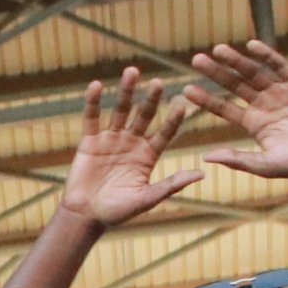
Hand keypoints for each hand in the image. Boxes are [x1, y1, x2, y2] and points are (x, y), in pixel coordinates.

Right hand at [51, 67, 203, 228]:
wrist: (86, 216)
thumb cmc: (118, 212)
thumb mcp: (147, 199)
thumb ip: (171, 185)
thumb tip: (202, 174)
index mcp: (149, 156)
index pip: (165, 132)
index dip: (172, 120)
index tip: (182, 104)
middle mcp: (132, 143)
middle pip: (144, 115)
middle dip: (151, 99)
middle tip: (158, 82)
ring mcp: (111, 139)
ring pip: (120, 110)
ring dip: (126, 91)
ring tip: (132, 71)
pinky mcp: (90, 141)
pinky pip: (92, 118)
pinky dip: (93, 102)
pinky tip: (96, 85)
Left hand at [186, 39, 287, 181]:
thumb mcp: (265, 165)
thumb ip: (237, 160)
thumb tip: (205, 158)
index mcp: (254, 123)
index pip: (224, 108)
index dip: (206, 99)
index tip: (186, 90)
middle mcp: (265, 105)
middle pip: (235, 85)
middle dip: (216, 73)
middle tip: (196, 60)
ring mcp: (282, 92)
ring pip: (254, 73)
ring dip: (236, 61)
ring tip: (217, 50)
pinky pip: (280, 66)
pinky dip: (266, 55)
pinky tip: (251, 46)